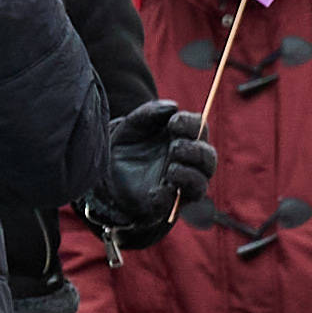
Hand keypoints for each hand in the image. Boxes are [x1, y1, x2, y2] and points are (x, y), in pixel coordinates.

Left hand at [90, 98, 217, 232]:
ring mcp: (177, 185)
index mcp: (183, 139)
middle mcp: (186, 163)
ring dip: (189, 176)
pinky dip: (167, 199)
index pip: (200, 130)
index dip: (192, 125)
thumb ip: (150, 112)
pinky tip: (154, 191)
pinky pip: (174, 206)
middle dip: (196, 152)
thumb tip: (173, 107)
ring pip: (200, 185)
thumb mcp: (132, 124)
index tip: (173, 123)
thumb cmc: (126, 145)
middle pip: (208, 159)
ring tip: (170, 169)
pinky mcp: (163, 204)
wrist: (103, 172)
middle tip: (174, 147)